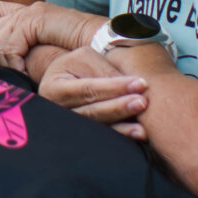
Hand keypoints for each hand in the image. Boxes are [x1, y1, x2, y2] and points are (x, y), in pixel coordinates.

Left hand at [0, 2, 86, 72]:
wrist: (108, 45)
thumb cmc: (83, 56)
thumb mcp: (51, 53)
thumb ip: (31, 52)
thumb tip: (11, 64)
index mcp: (32, 16)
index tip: (10, 64)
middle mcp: (30, 10)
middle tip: (15, 71)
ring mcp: (32, 13)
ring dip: (7, 63)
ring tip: (24, 75)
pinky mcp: (36, 19)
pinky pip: (9, 46)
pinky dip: (15, 63)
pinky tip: (27, 73)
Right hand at [33, 45, 150, 138]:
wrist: (67, 80)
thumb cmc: (76, 66)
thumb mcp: (86, 59)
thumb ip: (104, 71)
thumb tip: (129, 87)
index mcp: (54, 88)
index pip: (87, 89)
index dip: (114, 87)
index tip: (140, 83)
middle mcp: (58, 111)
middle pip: (91, 112)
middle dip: (119, 108)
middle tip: (142, 102)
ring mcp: (69, 127)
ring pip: (97, 128)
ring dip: (122, 128)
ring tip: (142, 126)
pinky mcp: (83, 136)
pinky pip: (102, 137)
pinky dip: (120, 135)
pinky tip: (135, 134)